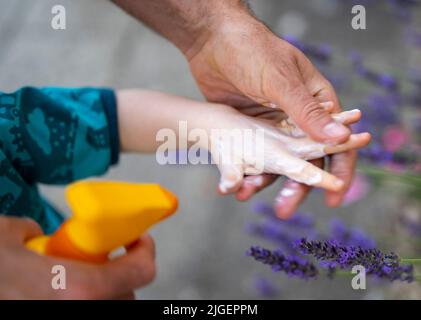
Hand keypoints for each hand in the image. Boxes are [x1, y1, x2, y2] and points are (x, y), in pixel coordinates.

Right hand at [0, 216, 155, 298]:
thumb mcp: (6, 235)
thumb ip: (32, 231)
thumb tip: (34, 234)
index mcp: (77, 289)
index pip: (140, 271)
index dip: (144, 252)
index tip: (137, 240)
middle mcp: (81, 313)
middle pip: (126, 297)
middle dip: (121, 276)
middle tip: (106, 260)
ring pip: (109, 308)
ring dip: (105, 293)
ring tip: (81, 279)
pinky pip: (87, 311)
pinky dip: (85, 300)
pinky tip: (63, 293)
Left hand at [187, 15, 356, 215]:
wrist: (212, 42)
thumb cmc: (252, 51)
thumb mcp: (280, 81)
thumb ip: (307, 112)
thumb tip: (342, 138)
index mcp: (316, 101)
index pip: (337, 141)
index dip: (340, 171)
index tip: (335, 198)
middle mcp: (297, 117)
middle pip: (306, 159)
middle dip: (298, 186)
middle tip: (285, 210)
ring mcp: (273, 124)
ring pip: (277, 161)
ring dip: (267, 181)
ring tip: (247, 195)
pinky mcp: (250, 129)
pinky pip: (253, 156)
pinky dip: (247, 170)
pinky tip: (237, 183)